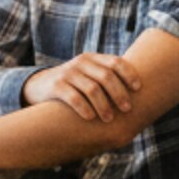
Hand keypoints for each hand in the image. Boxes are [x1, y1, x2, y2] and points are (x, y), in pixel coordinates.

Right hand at [23, 51, 140, 124]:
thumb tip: (139, 93)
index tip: (138, 89)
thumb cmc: (73, 85)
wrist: (39, 86)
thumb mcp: (88, 75)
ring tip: (109, 119)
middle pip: (106, 76)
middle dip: (119, 93)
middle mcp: (80, 63)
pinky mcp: (56, 86)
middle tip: (127, 109)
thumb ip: (106, 77)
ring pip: (91, 89)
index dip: (129, 74)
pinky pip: (73, 97)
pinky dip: (84, 108)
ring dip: (103, 105)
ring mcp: (67, 73)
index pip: (115, 62)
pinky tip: (91, 118)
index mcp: (92, 59)